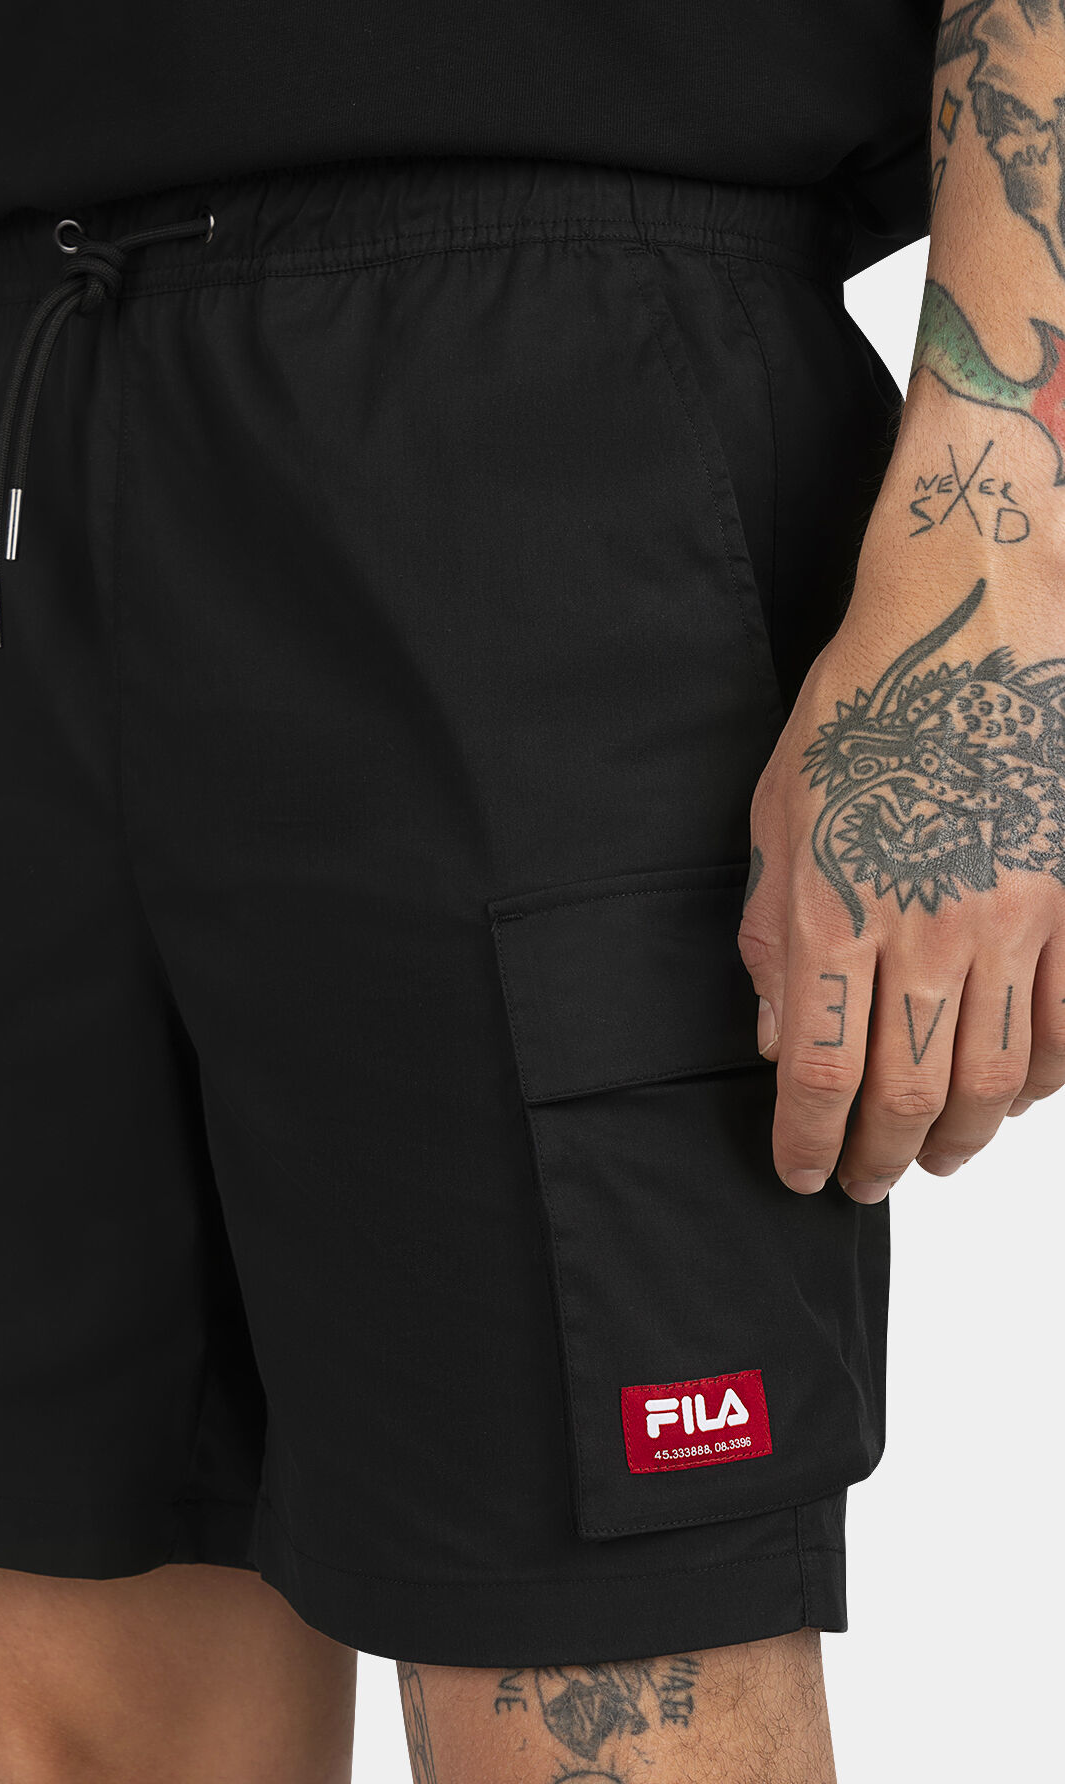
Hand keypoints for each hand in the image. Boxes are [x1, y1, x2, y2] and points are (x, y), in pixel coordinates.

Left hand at [739, 566, 1064, 1202]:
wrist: (975, 629)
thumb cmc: (864, 715)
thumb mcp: (778, 819)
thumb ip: (772, 937)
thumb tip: (775, 1036)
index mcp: (839, 912)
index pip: (821, 1075)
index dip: (808, 1144)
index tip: (799, 1172)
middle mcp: (929, 932)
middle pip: (911, 1096)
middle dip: (881, 1158)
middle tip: (864, 1181)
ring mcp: (1014, 922)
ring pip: (999, 1080)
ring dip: (963, 1139)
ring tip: (934, 1158)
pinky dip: (1043, 1082)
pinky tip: (1016, 1098)